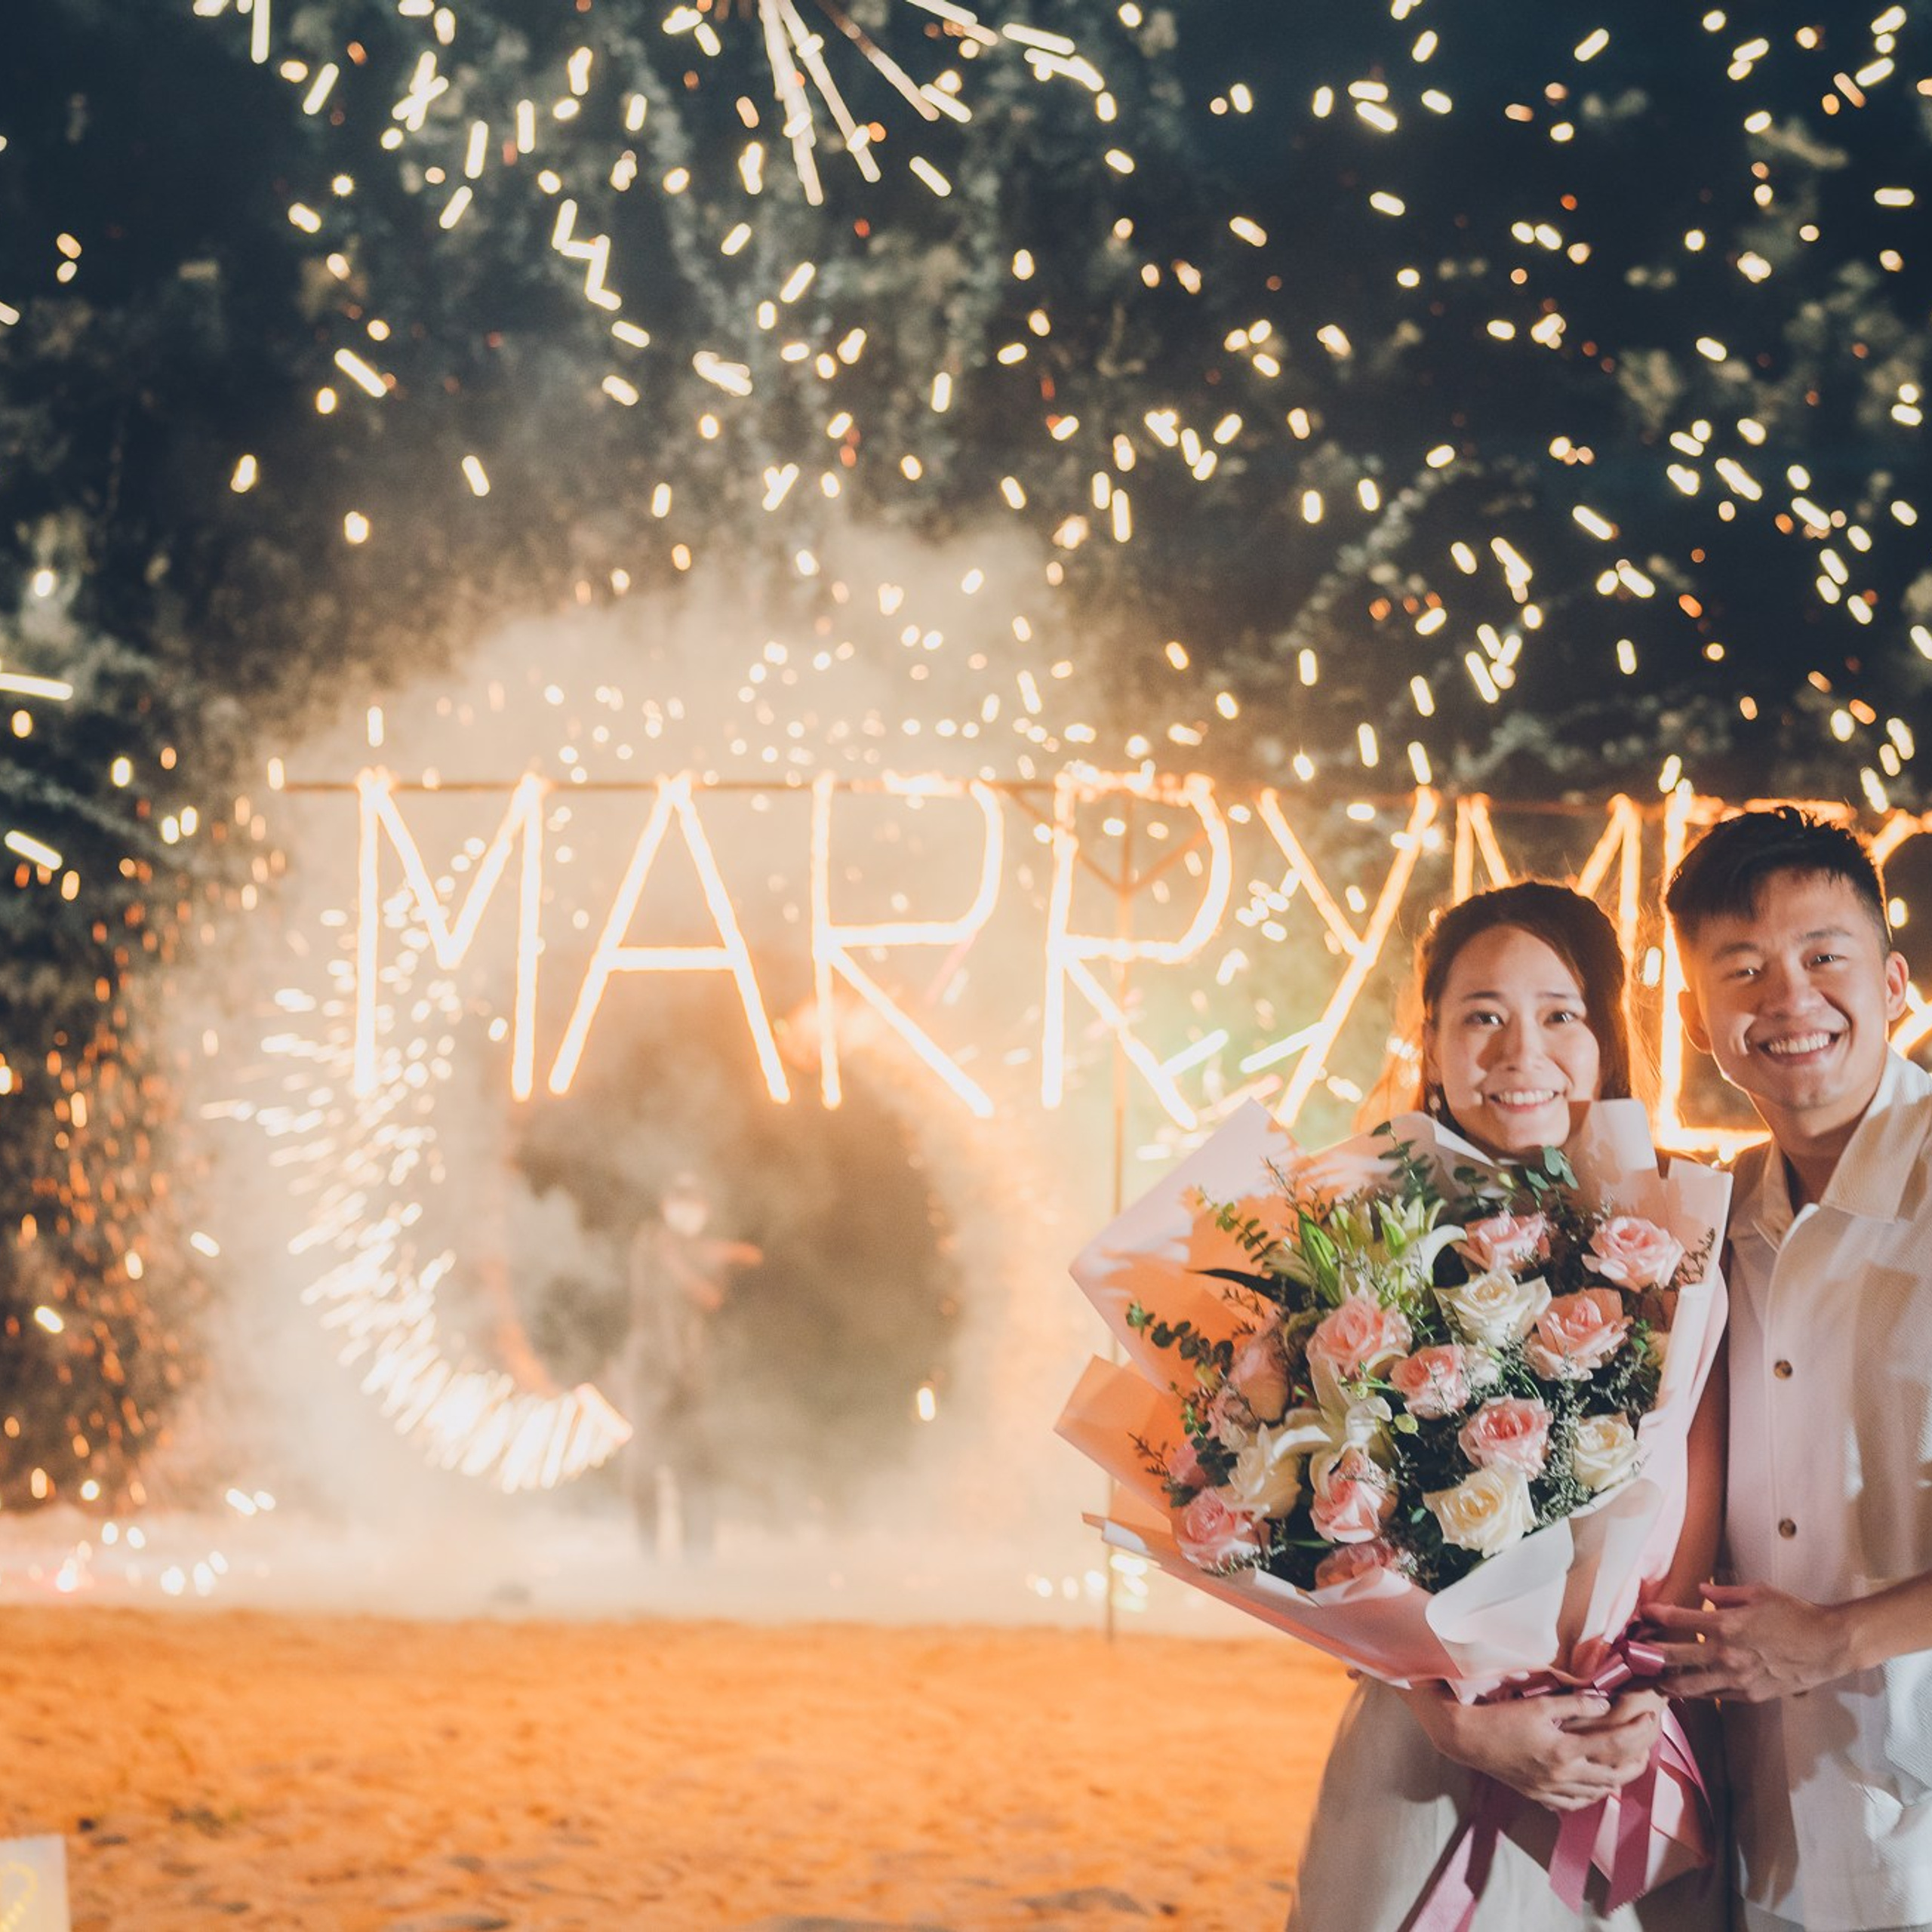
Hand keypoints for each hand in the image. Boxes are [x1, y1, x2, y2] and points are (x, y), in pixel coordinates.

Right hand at [1404, 1687, 1663, 1811]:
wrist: (1469, 1739)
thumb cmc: (1502, 1716)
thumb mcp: (1539, 1704)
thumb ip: (1574, 1704)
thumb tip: (1605, 1704)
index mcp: (1564, 1750)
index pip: (1613, 1745)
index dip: (1637, 1733)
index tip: (1650, 1721)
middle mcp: (1563, 1775)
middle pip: (1613, 1776)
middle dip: (1636, 1762)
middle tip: (1647, 1746)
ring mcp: (1552, 1790)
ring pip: (1598, 1794)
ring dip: (1617, 1780)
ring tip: (1627, 1765)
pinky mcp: (1540, 1796)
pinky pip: (1575, 1803)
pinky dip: (1592, 1795)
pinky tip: (1594, 1785)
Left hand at [1645, 1582, 1855, 1701]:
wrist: (1827, 1645)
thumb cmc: (1794, 1613)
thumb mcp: (1757, 1593)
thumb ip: (1724, 1593)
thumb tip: (1701, 1589)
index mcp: (1725, 1624)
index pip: (1677, 1619)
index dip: (1655, 1615)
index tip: (1642, 1613)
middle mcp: (1725, 1653)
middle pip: (1673, 1657)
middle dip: (1648, 1655)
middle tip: (1632, 1653)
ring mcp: (1736, 1678)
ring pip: (1688, 1685)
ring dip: (1666, 1681)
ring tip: (1649, 1679)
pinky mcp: (1748, 1695)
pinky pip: (1713, 1696)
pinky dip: (1696, 1694)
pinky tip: (1683, 1690)